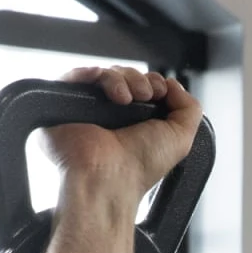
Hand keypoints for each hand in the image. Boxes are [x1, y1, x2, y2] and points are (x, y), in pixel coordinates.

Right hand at [41, 65, 203, 203]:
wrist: (109, 178)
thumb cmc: (141, 167)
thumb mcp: (181, 139)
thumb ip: (189, 109)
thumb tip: (174, 84)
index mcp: (135, 124)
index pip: (142, 86)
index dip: (153, 82)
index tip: (159, 93)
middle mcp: (110, 117)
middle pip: (123, 76)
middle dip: (138, 78)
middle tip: (144, 95)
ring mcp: (86, 111)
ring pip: (102, 74)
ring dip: (120, 78)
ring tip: (127, 97)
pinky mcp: (62, 107)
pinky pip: (72, 77)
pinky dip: (91, 74)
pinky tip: (107, 88)